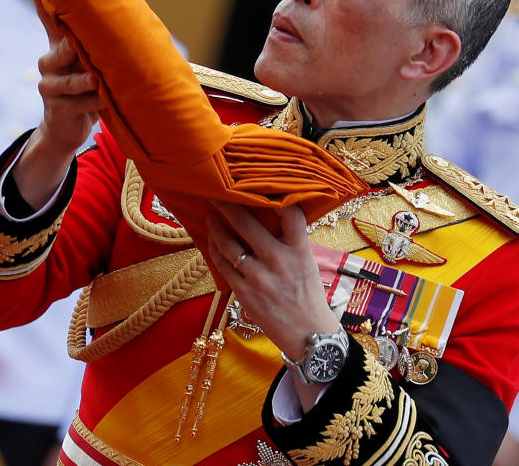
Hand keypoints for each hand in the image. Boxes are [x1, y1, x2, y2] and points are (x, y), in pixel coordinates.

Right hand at [11, 0, 105, 208]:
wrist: (69, 127)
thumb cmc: (86, 87)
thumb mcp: (91, 60)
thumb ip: (99, 39)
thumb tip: (125, 7)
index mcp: (60, 43)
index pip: (46, 13)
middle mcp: (50, 61)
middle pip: (59, 49)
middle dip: (70, 47)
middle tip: (79, 45)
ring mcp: (49, 85)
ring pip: (68, 79)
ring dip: (84, 80)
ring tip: (96, 81)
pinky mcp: (55, 107)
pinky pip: (77, 102)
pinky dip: (93, 102)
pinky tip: (104, 103)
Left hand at [206, 201, 340, 410]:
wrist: (307, 334)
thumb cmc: (307, 294)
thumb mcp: (307, 262)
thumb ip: (289, 240)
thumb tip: (268, 213)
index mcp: (299, 251)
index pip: (290, 215)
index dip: (275, 197)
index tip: (258, 184)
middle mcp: (279, 261)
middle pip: (247, 225)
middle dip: (227, 206)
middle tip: (215, 192)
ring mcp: (259, 278)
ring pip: (228, 245)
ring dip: (215, 228)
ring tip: (210, 217)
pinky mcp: (245, 293)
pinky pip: (223, 265)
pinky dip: (215, 250)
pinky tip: (213, 242)